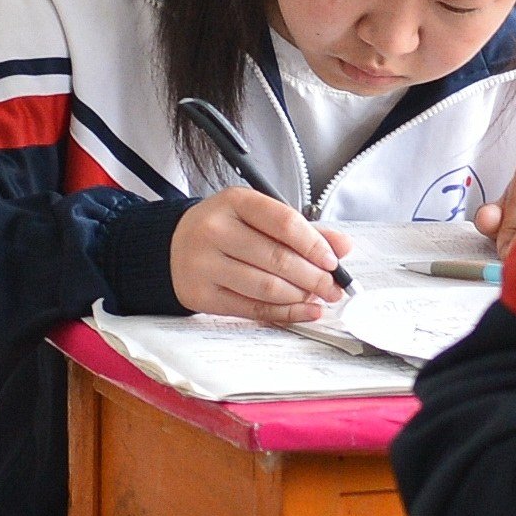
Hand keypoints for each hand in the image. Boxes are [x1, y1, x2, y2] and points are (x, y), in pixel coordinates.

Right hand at [171, 190, 352, 323]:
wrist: (172, 247)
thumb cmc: (224, 229)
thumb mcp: (258, 217)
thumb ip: (302, 230)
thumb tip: (343, 247)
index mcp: (234, 202)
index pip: (284, 223)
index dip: (315, 245)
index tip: (333, 261)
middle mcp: (215, 231)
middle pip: (278, 258)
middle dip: (314, 277)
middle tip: (334, 287)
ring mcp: (204, 265)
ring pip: (266, 287)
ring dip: (301, 296)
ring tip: (319, 298)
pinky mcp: (201, 296)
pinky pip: (252, 309)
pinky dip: (285, 313)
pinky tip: (304, 311)